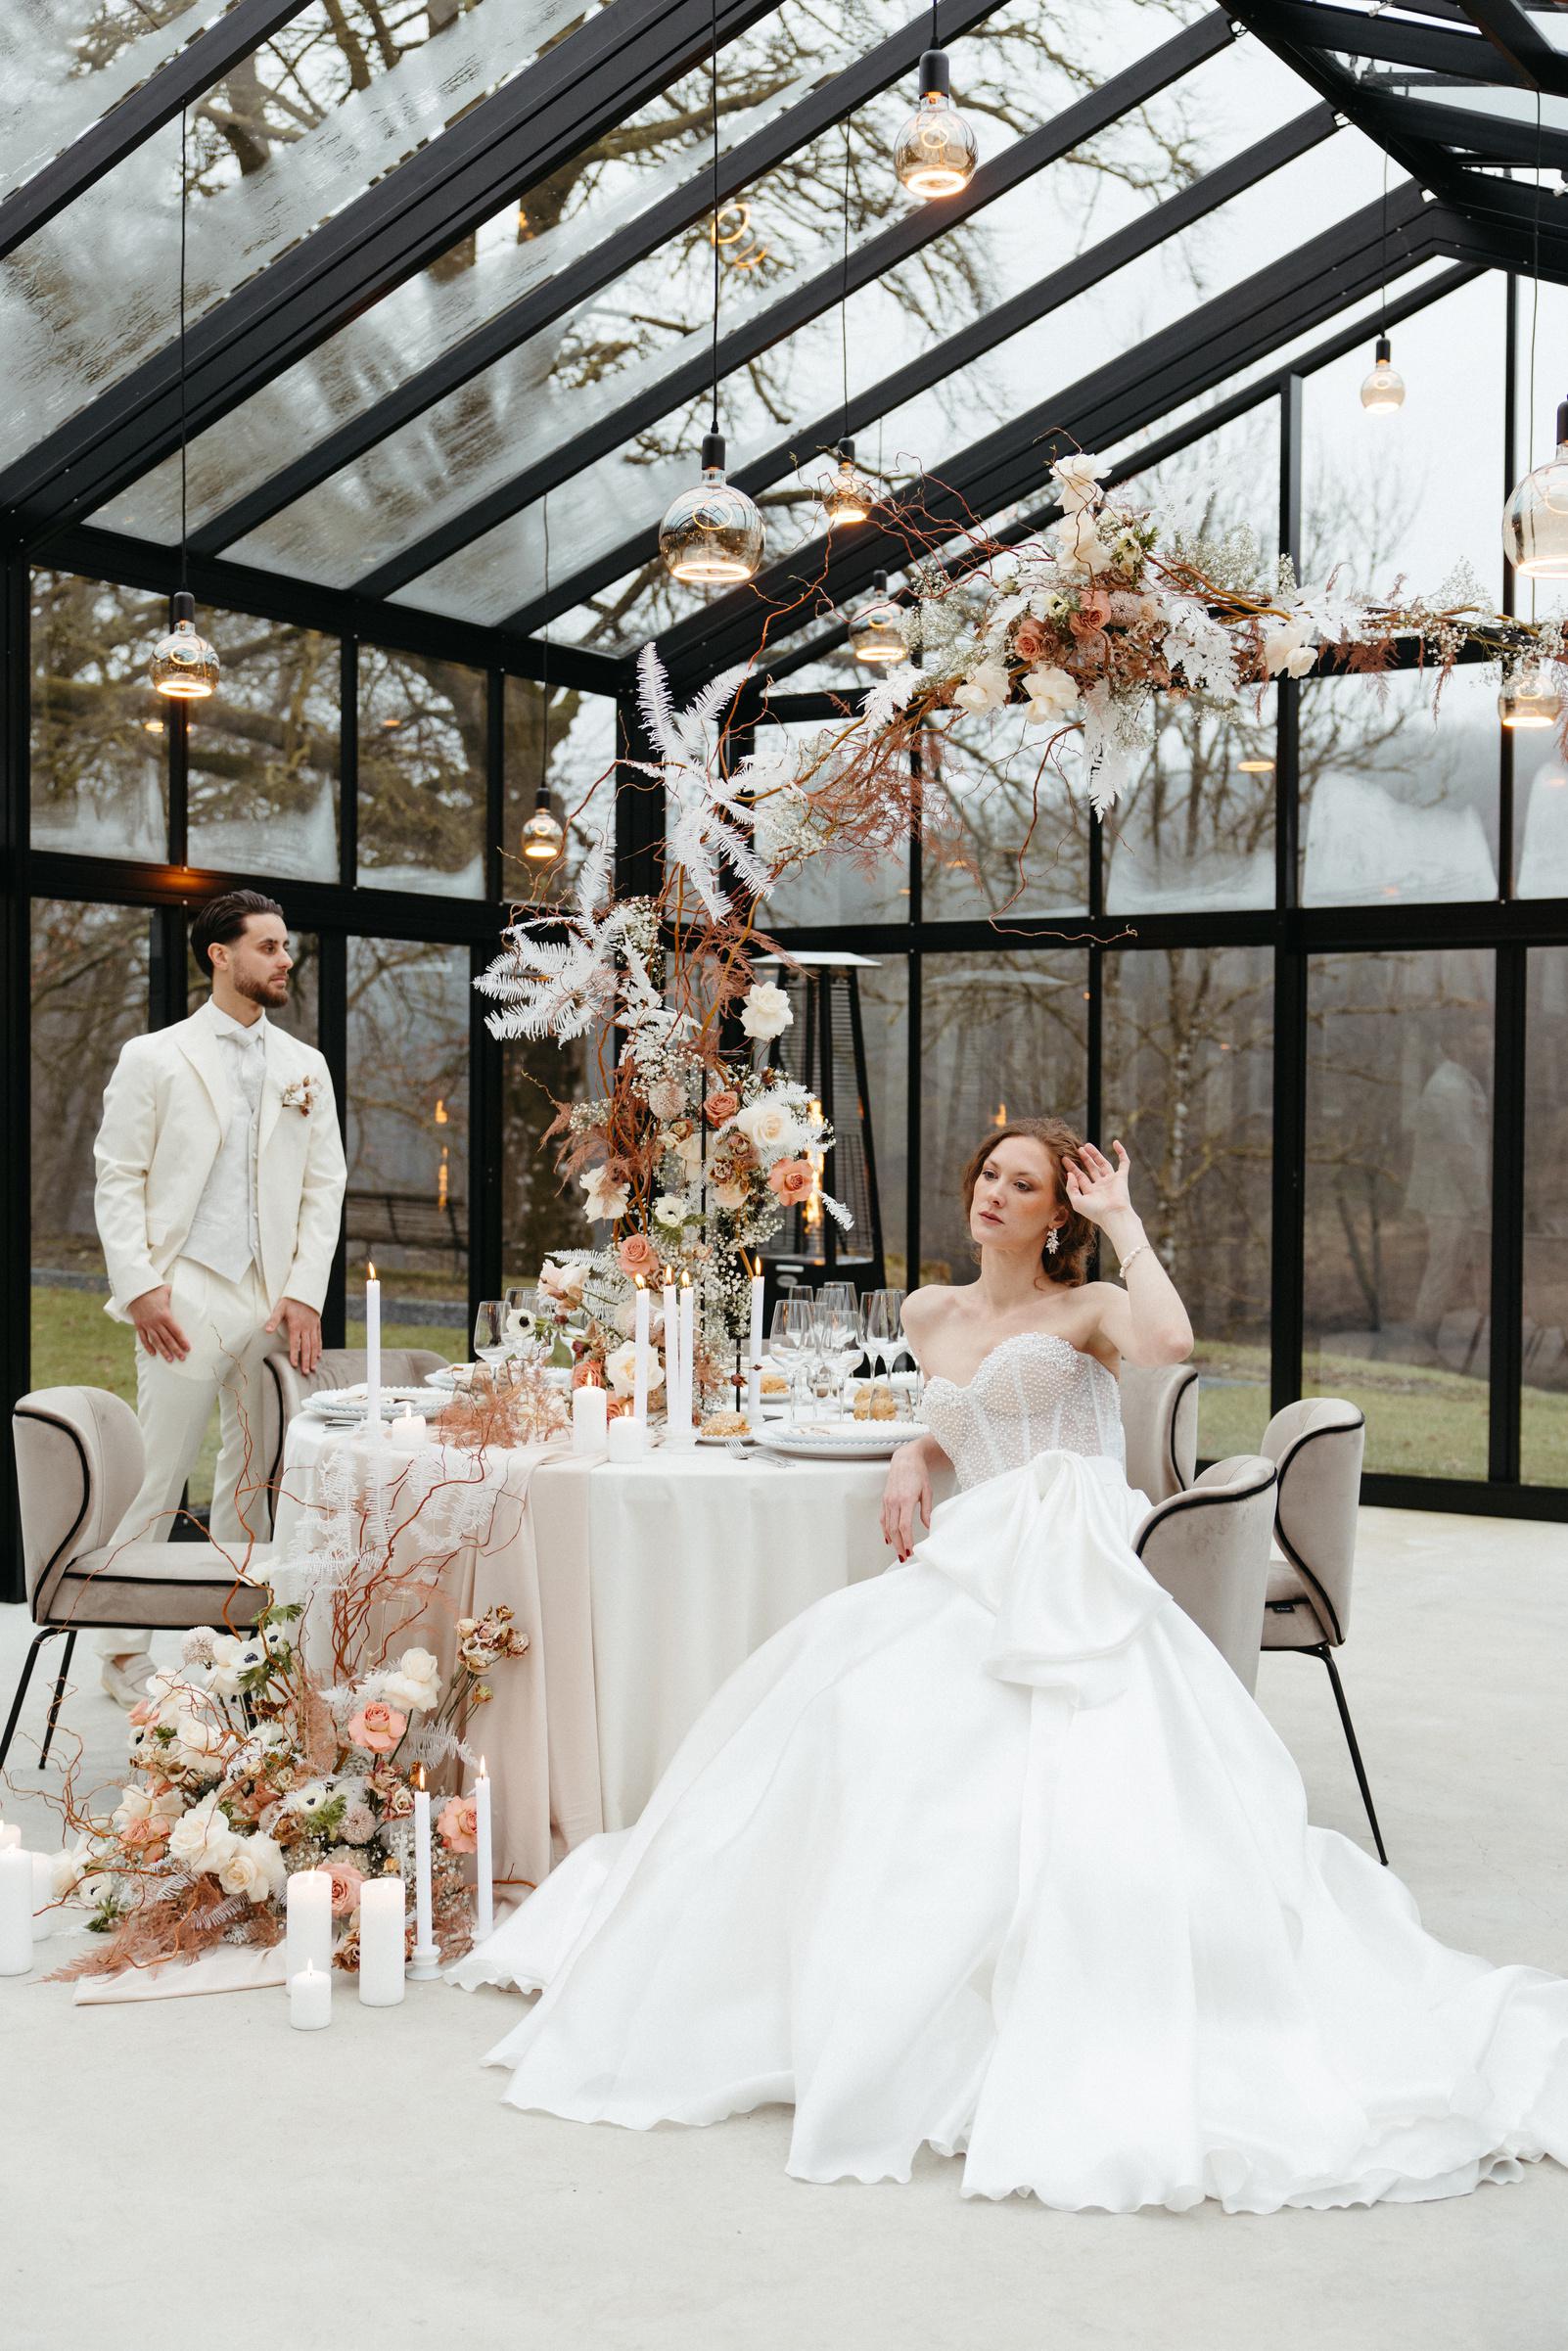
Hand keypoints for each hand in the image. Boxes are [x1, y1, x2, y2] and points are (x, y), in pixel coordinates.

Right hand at [128, 1284, 190, 1363]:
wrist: (135, 1290)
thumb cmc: (153, 1290)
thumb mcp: (167, 1291)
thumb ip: (178, 1295)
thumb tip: (189, 1294)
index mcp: (165, 1315)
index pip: (176, 1331)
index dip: (182, 1340)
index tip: (188, 1348)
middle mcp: (156, 1322)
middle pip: (168, 1339)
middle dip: (176, 1349)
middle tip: (183, 1358)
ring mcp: (147, 1325)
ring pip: (156, 1341)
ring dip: (163, 1351)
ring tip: (170, 1360)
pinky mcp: (139, 1325)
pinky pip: (144, 1338)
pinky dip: (148, 1347)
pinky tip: (153, 1354)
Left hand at [265, 1296, 322, 1373]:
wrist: (305, 1291)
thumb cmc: (290, 1301)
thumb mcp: (280, 1308)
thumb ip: (273, 1320)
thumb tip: (267, 1330)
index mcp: (296, 1325)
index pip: (295, 1343)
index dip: (294, 1354)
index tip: (294, 1365)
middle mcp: (306, 1328)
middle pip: (306, 1347)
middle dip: (306, 1360)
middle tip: (306, 1372)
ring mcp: (313, 1327)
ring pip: (314, 1344)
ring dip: (313, 1357)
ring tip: (313, 1367)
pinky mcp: (317, 1325)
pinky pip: (319, 1338)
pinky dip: (319, 1347)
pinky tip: (318, 1355)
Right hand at [881, 1440, 932, 1562]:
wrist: (905, 1459)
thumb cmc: (918, 1473)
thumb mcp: (927, 1491)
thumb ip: (927, 1511)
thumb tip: (929, 1527)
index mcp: (906, 1499)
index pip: (904, 1526)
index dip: (907, 1540)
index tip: (911, 1551)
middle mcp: (894, 1501)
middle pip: (894, 1529)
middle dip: (899, 1545)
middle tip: (904, 1557)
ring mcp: (888, 1501)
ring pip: (887, 1526)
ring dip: (893, 1541)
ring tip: (898, 1552)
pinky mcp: (885, 1500)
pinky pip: (883, 1519)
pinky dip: (885, 1530)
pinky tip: (889, 1539)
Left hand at [1063, 1138, 1134, 1230]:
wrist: (1113, 1215)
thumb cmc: (1095, 1212)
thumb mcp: (1077, 1202)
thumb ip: (1071, 1188)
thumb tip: (1069, 1174)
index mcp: (1091, 1193)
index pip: (1080, 1177)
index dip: (1072, 1168)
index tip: (1064, 1158)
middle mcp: (1101, 1186)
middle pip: (1091, 1169)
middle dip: (1084, 1159)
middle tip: (1077, 1149)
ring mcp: (1112, 1181)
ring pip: (1104, 1164)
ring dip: (1096, 1154)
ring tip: (1086, 1145)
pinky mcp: (1122, 1177)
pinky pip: (1124, 1163)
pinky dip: (1122, 1152)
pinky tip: (1115, 1142)